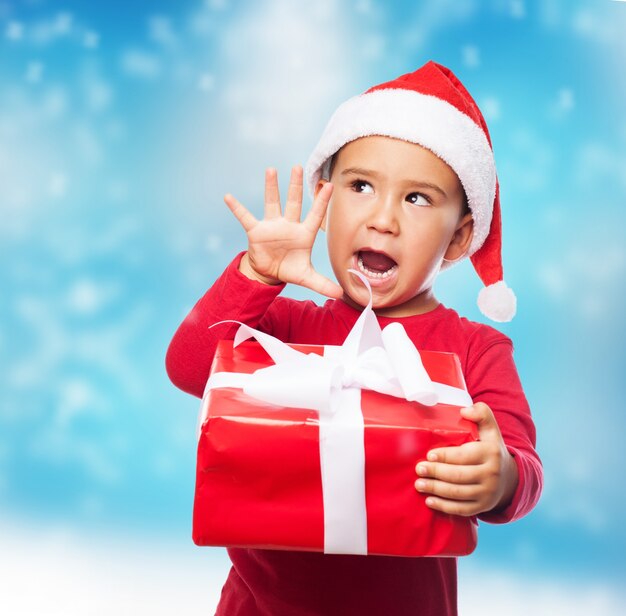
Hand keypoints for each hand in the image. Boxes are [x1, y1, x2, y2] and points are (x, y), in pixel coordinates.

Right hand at [224, 165, 342, 298]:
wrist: (269, 273)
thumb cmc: (290, 269)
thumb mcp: (307, 278)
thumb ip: (323, 284)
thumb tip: (341, 294)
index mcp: (303, 234)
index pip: (315, 215)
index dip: (322, 202)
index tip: (330, 185)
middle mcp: (289, 225)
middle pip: (293, 202)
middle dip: (296, 186)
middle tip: (298, 166)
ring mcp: (272, 226)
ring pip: (272, 203)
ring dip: (271, 187)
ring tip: (271, 170)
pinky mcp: (256, 231)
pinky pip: (245, 217)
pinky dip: (236, 208)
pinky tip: (228, 197)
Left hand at [414, 402, 518, 515]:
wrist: (510, 478)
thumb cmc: (491, 449)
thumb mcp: (491, 429)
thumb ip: (481, 413)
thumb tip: (465, 410)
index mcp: (491, 453)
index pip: (465, 456)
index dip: (445, 456)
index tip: (429, 454)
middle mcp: (491, 474)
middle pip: (459, 476)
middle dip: (436, 472)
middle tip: (418, 469)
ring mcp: (488, 493)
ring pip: (458, 493)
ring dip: (435, 489)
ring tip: (419, 484)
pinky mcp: (483, 507)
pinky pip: (461, 509)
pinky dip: (444, 506)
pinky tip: (429, 501)